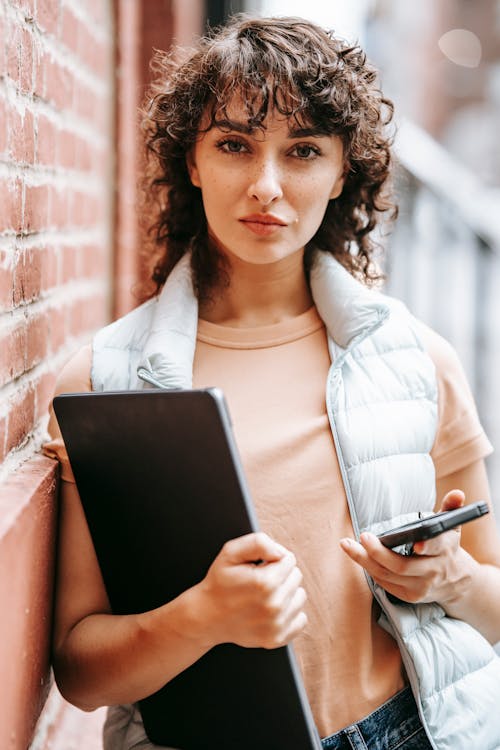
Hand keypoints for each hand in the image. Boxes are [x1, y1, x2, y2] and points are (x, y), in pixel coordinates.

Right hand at [195, 532, 306, 649]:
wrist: (206, 616)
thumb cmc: (220, 582)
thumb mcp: (231, 552)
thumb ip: (258, 543)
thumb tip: (280, 553)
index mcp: (265, 583)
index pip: (289, 559)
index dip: (273, 559)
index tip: (259, 566)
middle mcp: (274, 606)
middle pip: (296, 577)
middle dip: (280, 574)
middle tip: (259, 581)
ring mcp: (276, 625)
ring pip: (300, 597)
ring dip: (287, 593)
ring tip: (265, 595)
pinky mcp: (277, 639)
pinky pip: (301, 619)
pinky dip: (289, 613)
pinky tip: (271, 611)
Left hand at [339, 490, 477, 606]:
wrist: (456, 581)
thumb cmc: (447, 547)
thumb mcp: (452, 527)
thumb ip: (452, 508)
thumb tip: (457, 494)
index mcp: (445, 549)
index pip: (437, 547)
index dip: (427, 546)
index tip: (415, 544)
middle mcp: (434, 571)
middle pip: (403, 565)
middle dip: (379, 553)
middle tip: (362, 537)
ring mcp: (422, 586)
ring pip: (388, 575)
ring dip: (365, 561)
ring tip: (347, 545)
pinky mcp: (411, 596)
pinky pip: (385, 583)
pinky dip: (370, 569)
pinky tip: (359, 556)